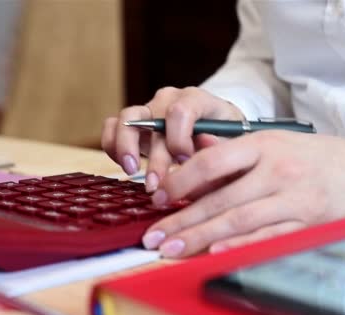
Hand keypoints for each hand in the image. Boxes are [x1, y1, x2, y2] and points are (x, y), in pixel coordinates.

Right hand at [101, 86, 244, 191]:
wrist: (214, 132)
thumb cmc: (225, 138)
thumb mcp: (232, 141)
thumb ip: (220, 144)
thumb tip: (205, 143)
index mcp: (196, 99)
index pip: (180, 111)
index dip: (180, 139)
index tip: (186, 162)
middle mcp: (169, 100)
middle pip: (150, 120)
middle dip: (152, 156)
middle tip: (155, 184)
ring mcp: (148, 109)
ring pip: (125, 120)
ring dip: (125, 148)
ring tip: (131, 171)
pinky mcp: (133, 123)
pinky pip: (112, 128)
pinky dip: (113, 146)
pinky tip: (125, 166)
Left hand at [142, 131, 344, 257]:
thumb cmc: (315, 156)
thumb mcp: (275, 140)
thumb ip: (233, 148)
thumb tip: (193, 150)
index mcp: (264, 144)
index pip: (212, 162)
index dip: (181, 181)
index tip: (160, 197)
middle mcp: (277, 171)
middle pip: (221, 199)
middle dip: (182, 220)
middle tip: (154, 237)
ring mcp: (294, 199)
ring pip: (239, 221)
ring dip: (201, 238)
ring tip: (172, 249)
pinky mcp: (308, 224)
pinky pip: (268, 237)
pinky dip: (240, 246)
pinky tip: (214, 253)